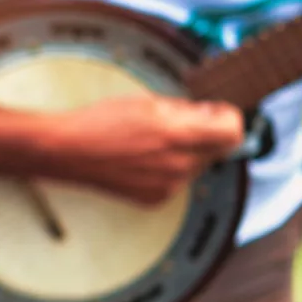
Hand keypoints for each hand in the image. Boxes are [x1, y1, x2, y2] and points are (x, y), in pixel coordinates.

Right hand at [47, 94, 245, 204]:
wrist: (68, 152)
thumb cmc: (101, 123)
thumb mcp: (148, 102)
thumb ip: (187, 110)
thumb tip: (209, 114)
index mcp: (179, 135)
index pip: (233, 131)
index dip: (226, 117)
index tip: (216, 112)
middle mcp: (178, 165)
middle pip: (217, 149)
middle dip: (204, 133)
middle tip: (177, 122)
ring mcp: (168, 186)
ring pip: (198, 165)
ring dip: (186, 151)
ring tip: (153, 141)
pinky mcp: (155, 198)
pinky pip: (178, 181)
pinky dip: (168, 168)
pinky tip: (143, 158)